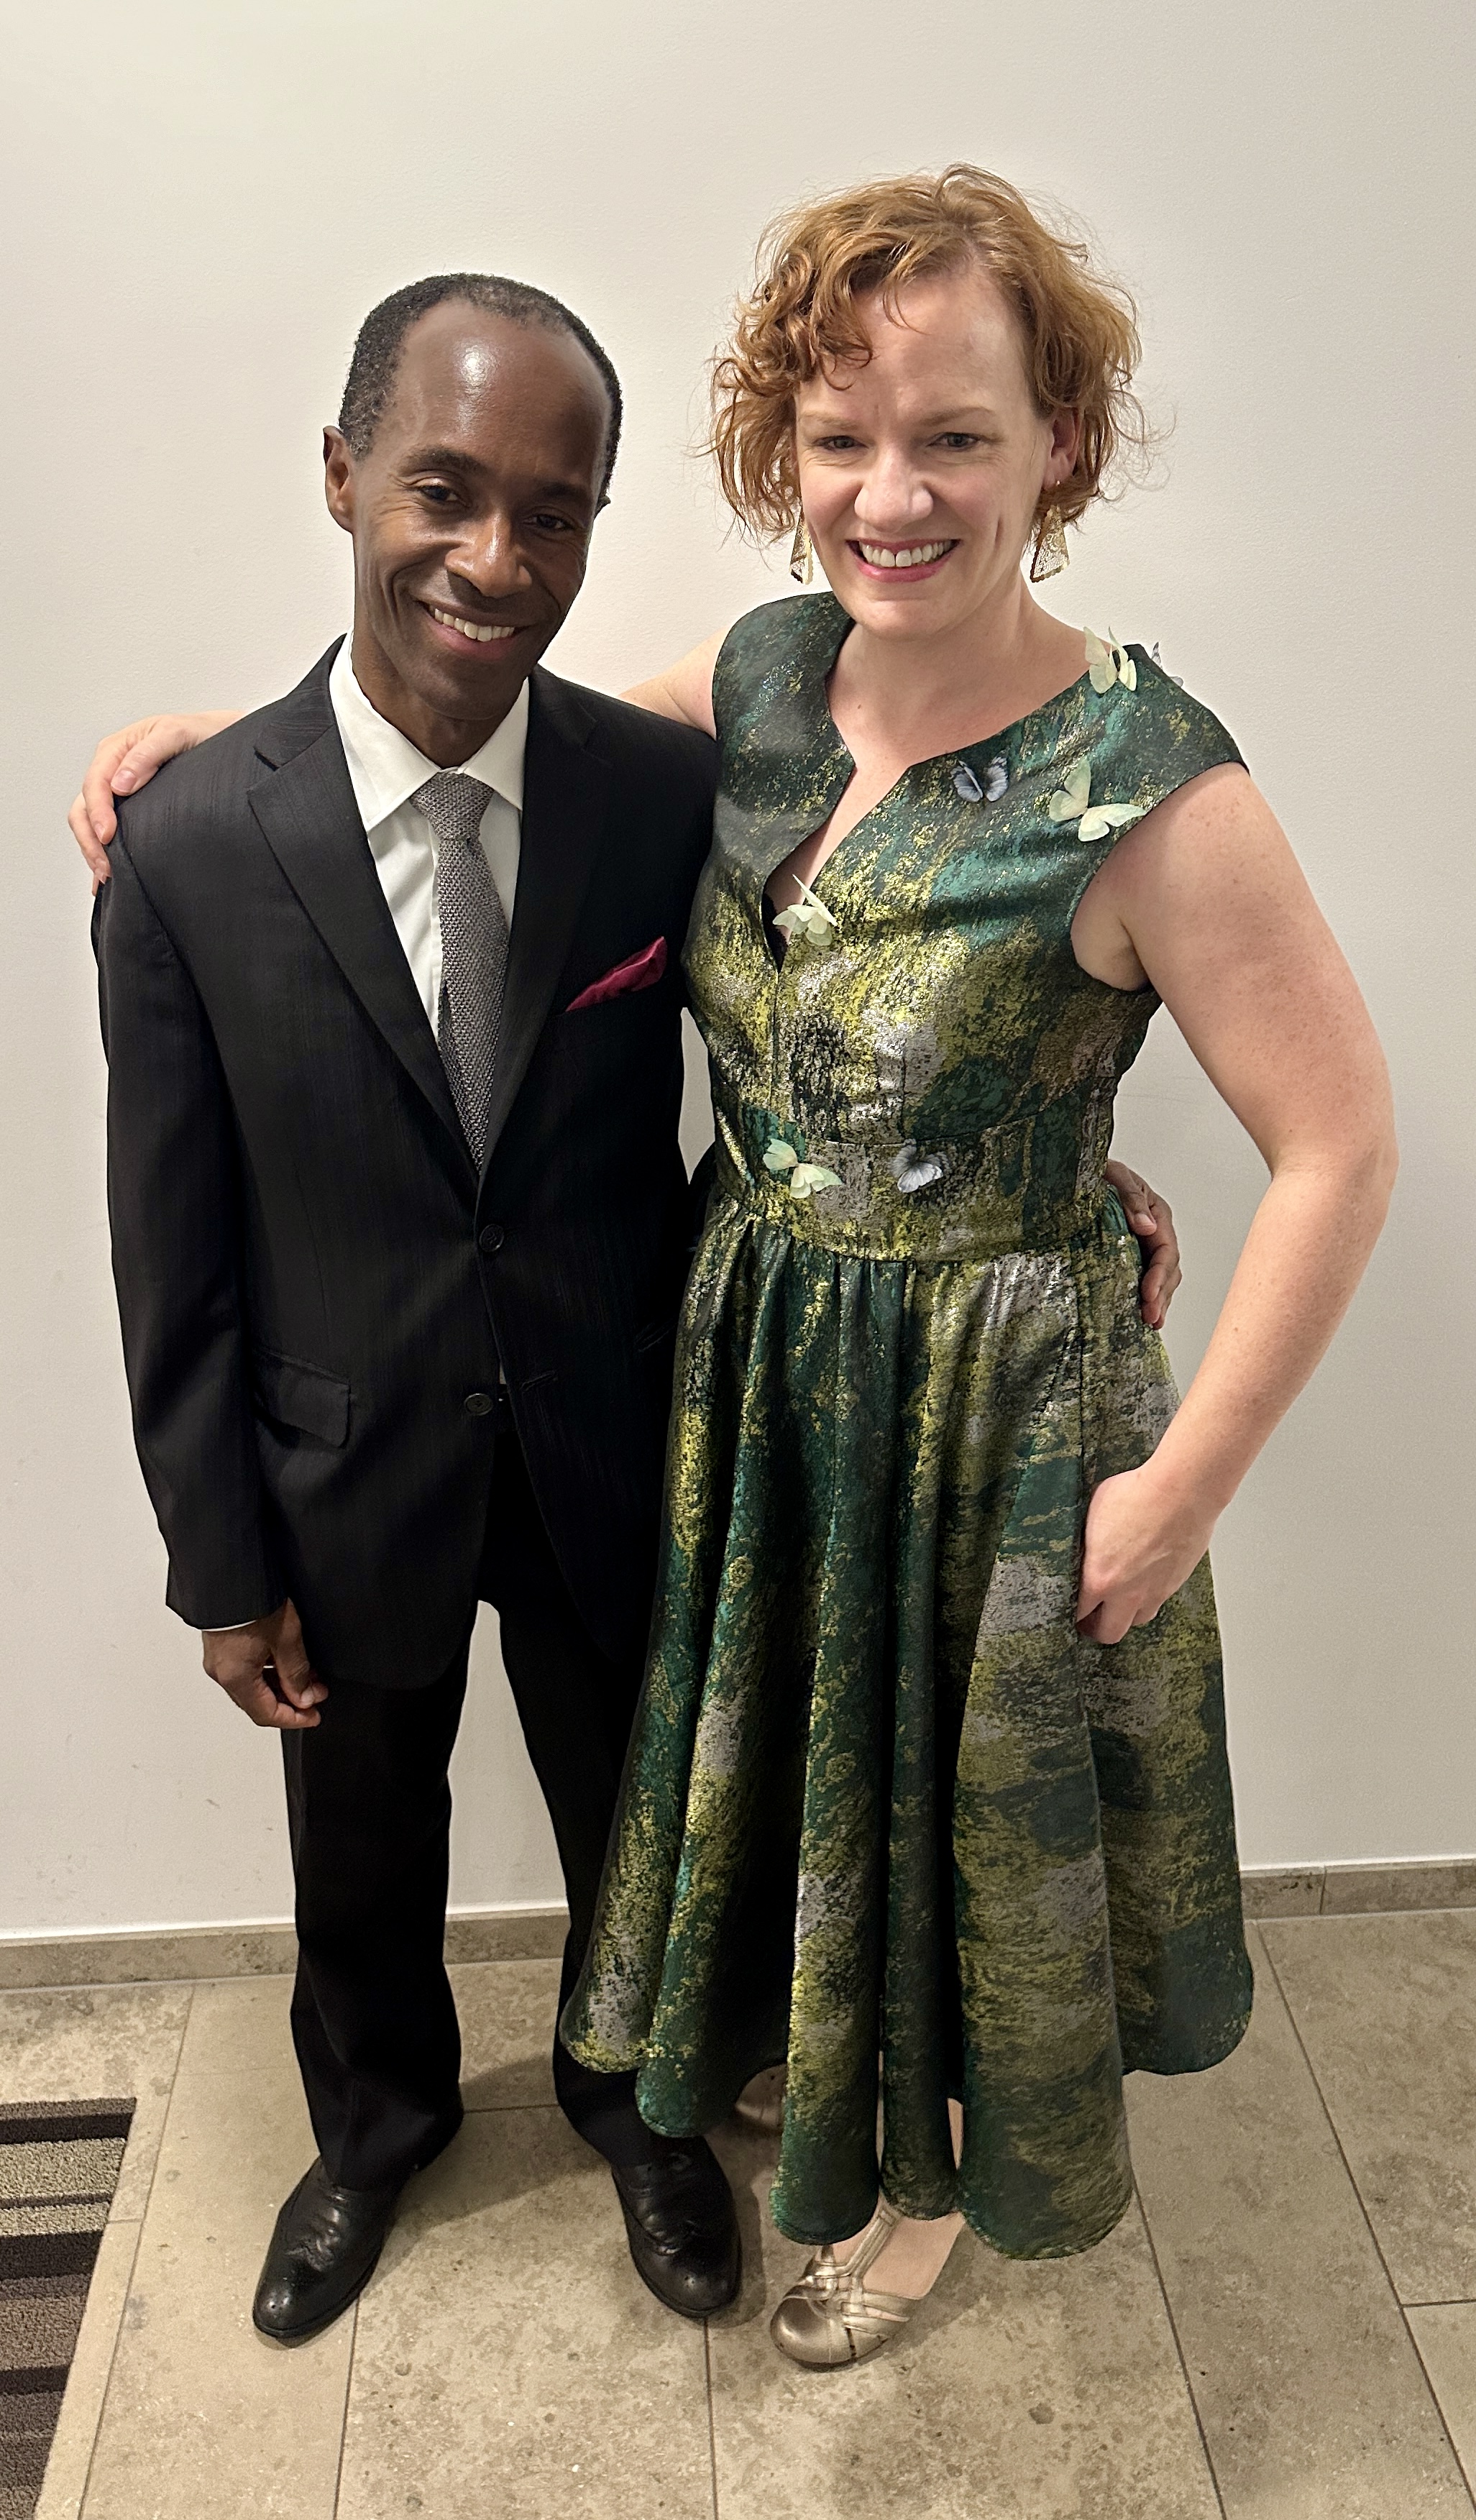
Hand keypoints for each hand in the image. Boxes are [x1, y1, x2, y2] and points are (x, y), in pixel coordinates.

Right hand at [68, 712, 238, 884]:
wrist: (220, 738)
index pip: (95, 783)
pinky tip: (109, 875)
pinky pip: (106, 831)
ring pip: (89, 822)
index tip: (107, 834)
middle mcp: (112, 771)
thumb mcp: (176, 734)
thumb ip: (147, 754)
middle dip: (90, 839)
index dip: (97, 811)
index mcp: (116, 750)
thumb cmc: (199, 733)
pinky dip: (103, 853)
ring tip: (107, 874)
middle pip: (84, 807)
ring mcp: (118, 791)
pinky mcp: (130, 808)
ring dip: (94, 850)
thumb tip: (119, 783)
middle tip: (106, 866)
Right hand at [201, 1599, 326, 1729]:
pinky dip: (268, 1670)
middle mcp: (222, 1672)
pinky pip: (245, 1668)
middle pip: (257, 1702)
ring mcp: (218, 1658)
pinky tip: (286, 1660)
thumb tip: (305, 1697)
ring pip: (252, 1685)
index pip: (265, 1714)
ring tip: (308, 1674)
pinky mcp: (220, 1644)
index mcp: (235, 1677)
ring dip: (280, 1685)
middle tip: (316, 1693)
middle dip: (290, 1701)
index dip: (294, 1719)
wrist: (229, 1571)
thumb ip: (297, 1673)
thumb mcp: (286, 1638)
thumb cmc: (252, 1600)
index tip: (315, 1715)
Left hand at [1075, 1462, 1214, 1645]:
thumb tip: (1083, 1543)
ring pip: (1138, 1620)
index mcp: (1099, 1579)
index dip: (1072, 1614)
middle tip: (1092, 1619)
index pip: (1079, 1613)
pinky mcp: (1176, 1581)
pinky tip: (1144, 1581)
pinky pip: (1159, 1600)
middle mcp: (1128, 1593)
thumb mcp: (1093, 1513)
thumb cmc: (1138, 1495)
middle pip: (1109, 1632)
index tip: (1070, 1612)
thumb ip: (1086, 1541)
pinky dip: (1149, 1597)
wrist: (1181, 1492)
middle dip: (1097, 1629)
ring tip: (1119, 1602)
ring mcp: (1155, 1590)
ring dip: (1126, 1615)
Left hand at [1105, 1160, 1180, 1329]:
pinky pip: (1144, 1277)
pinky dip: (1147, 1297)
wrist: (1081, 1173)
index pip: (1166, 1251)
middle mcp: (1155, 1232)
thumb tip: (1147, 1226)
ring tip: (1151, 1323)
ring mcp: (1144, 1244)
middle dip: (1161, 1296)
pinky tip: (1140, 1314)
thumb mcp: (1116, 1175)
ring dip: (1158, 1301)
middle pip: (1168, 1270)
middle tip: (1150, 1318)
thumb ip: (1131, 1198)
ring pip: (1161, 1278)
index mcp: (1157, 1214)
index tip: (1149, 1295)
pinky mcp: (1131, 1253)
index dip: (1159, 1276)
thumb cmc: (1099, 1171)